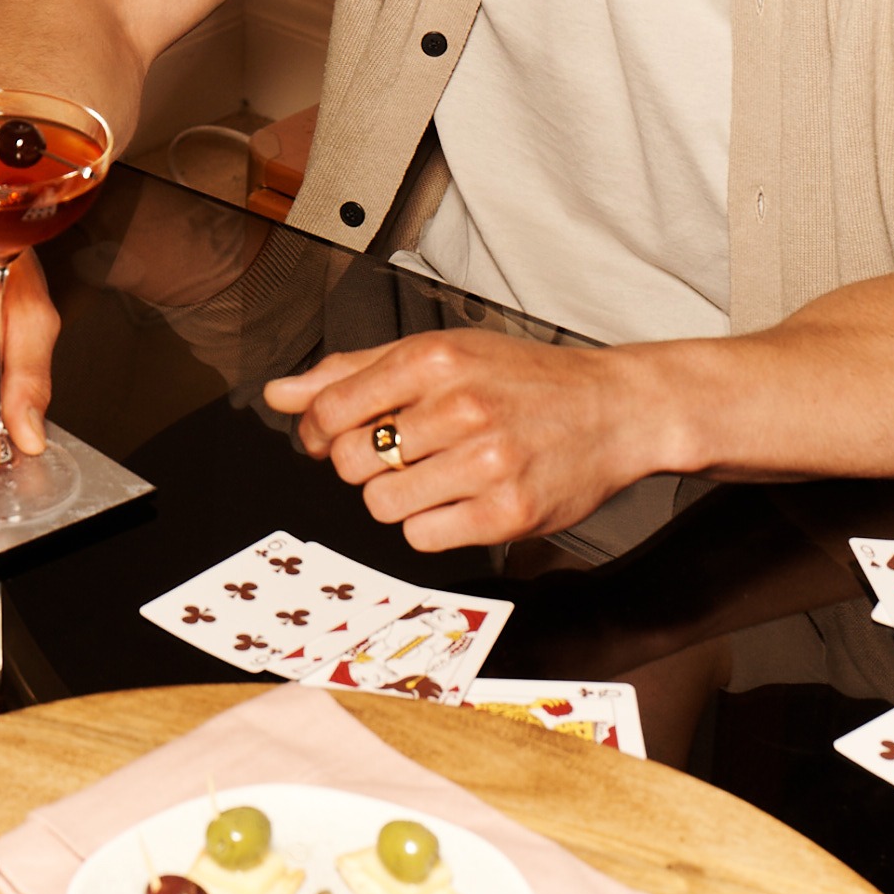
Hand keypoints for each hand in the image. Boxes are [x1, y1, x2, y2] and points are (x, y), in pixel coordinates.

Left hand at [263, 329, 654, 550]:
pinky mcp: (507, 514)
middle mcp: (458, 407)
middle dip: (363, 461)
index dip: (317, 430)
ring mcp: (486, 463)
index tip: (330, 435)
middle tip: (402, 451)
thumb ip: (350, 373)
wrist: (614, 409)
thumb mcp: (436, 354)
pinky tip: (459, 498)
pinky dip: (430, 524)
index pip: (330, 410)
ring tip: (436, 472)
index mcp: (433, 359)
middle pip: (349, 461)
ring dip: (397, 495)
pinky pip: (422, 538)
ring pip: (381, 504)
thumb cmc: (518, 379)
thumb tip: (279, 395)